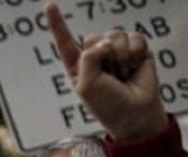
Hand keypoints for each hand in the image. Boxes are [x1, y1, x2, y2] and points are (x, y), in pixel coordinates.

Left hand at [46, 2, 166, 140]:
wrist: (135, 114)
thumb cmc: (108, 104)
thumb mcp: (86, 84)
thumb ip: (87, 57)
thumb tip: (104, 42)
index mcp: (79, 66)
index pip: (65, 42)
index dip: (57, 24)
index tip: (49, 5)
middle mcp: (97, 56)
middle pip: (94, 37)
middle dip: (103, 56)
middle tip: (111, 77)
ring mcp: (117, 52)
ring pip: (115, 35)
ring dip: (120, 58)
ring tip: (123, 75)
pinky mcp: (137, 50)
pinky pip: (135, 37)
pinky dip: (136, 52)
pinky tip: (135, 67)